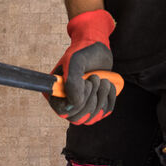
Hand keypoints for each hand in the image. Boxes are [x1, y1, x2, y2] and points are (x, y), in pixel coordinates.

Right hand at [46, 9, 119, 124]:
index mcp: (55, 92)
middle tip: (94, 78)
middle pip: (78, 118)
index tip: (85, 84)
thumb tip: (74, 103)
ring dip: (101, 96)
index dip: (76, 104)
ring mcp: (82, 105)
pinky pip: (105, 112)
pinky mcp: (96, 104)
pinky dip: (110, 97)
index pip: (63, 112)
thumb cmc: (82, 52)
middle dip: (90, 98)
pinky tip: (108, 83)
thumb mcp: (75, 63)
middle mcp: (66, 102)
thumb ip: (72, 83)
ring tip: (101, 78)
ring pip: (92, 117)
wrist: (97, 47)